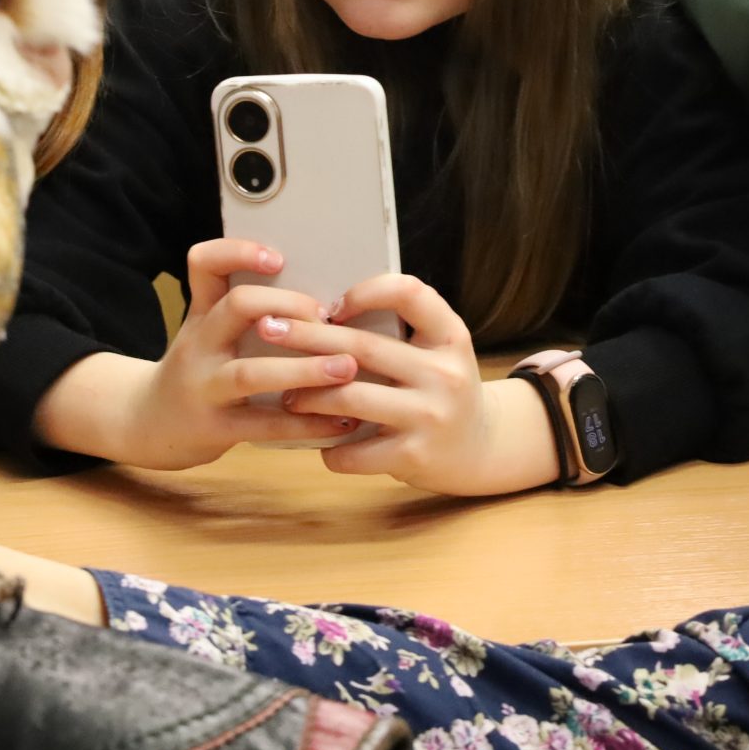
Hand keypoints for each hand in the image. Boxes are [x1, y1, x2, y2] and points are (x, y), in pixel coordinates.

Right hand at [119, 239, 353, 467]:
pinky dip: (306, 424)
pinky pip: (263, 426)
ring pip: (251, 372)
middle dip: (288, 306)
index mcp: (202, 313)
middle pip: (236, 307)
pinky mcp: (214, 428)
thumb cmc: (197, 372)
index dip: (239, 252)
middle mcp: (200, 344)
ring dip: (304, 369)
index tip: (279, 259)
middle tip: (329, 317)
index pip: (204, 263)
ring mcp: (204, 387)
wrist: (147, 425)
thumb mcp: (207, 332)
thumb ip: (247, 312)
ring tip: (346, 368)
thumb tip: (323, 295)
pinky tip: (341, 420)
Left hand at [254, 274, 558, 495]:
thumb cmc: (441, 389)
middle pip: (362, 348)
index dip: (366, 292)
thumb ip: (400, 331)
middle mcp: (444, 373)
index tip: (331, 307)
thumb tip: (320, 314)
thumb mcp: (438, 350)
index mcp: (450, 337)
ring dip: (308, 395)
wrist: (480, 449)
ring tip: (286, 394)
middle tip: (267, 330)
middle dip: (306, 337)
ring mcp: (430, 417)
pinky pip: (354, 451)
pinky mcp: (415, 457)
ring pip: (350, 398)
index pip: (409, 294)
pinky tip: (317, 440)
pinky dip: (328, 446)